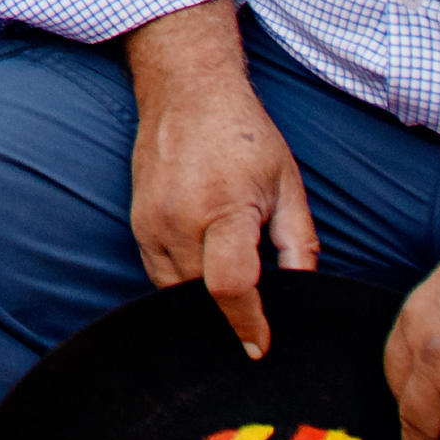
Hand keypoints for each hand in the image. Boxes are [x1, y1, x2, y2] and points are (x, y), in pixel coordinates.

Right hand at [124, 7, 316, 356]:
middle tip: (258, 321)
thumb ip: (298, 244)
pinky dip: (183, 284)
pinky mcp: (137, 223)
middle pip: (201, 296)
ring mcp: (150, 223)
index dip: (249, 324)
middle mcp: (178, 220)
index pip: (231, 286)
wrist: (186, 91)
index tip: (260, 348)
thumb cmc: (244, 135)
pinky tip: (207, 273)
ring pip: (174, 292)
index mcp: (222, 208)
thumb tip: (303, 294)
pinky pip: (158, 274)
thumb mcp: (287, 184)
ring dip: (203, 302)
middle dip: (229, 315)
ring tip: (234, 298)